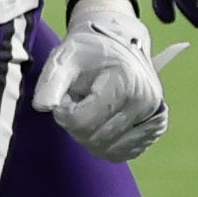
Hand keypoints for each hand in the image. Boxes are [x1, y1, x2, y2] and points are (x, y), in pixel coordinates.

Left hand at [30, 0, 172, 161]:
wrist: (120, 44)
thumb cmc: (90, 52)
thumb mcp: (66, 57)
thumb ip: (51, 81)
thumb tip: (42, 106)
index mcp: (126, 81)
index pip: (83, 121)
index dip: (63, 114)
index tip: (62, 98)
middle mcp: (147, 102)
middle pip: (95, 139)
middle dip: (76, 125)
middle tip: (75, 101)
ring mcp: (154, 117)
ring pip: (108, 150)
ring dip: (90, 135)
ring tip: (90, 108)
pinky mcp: (155, 129)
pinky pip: (121, 152)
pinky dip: (105, 143)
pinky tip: (103, 120)